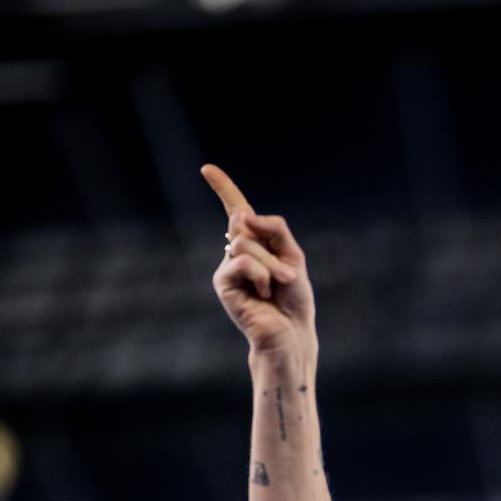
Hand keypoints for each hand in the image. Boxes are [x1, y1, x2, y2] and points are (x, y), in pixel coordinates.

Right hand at [201, 164, 314, 355]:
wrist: (291, 332)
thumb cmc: (294, 298)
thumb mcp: (293, 256)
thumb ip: (274, 229)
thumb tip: (241, 215)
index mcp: (255, 244)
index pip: (237, 210)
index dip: (223, 188)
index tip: (207, 169)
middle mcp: (236, 252)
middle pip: (247, 227)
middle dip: (274, 252)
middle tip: (287, 278)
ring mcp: (226, 267)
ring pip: (244, 244)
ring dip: (270, 265)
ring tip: (277, 287)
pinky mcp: (221, 282)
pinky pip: (241, 261)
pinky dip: (260, 275)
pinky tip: (263, 294)